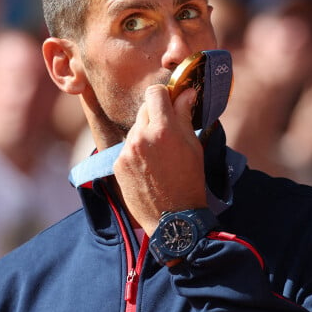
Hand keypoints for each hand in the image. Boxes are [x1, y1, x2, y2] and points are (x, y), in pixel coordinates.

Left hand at [113, 84, 207, 235]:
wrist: (172, 218)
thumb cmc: (190, 182)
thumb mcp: (193, 146)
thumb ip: (185, 116)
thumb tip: (186, 92)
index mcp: (163, 129)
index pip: (155, 93)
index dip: (164, 96)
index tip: (170, 103)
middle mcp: (141, 136)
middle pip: (144, 109)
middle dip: (156, 116)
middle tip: (168, 132)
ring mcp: (127, 151)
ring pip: (135, 129)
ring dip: (145, 135)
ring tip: (159, 156)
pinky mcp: (118, 164)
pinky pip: (127, 148)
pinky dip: (136, 153)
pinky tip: (148, 169)